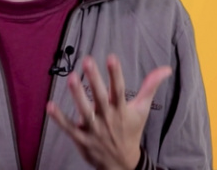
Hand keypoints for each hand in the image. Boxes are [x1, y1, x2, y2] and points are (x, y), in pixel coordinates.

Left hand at [46, 54, 172, 169]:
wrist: (122, 164)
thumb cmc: (131, 131)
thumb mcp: (142, 109)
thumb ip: (150, 87)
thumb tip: (166, 68)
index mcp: (122, 109)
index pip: (120, 89)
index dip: (116, 73)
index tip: (111, 57)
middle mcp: (108, 118)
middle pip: (101, 97)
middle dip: (94, 79)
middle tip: (87, 61)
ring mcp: (94, 129)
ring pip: (85, 111)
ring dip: (77, 95)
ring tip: (71, 77)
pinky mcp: (82, 139)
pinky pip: (69, 128)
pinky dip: (59, 118)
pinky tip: (50, 105)